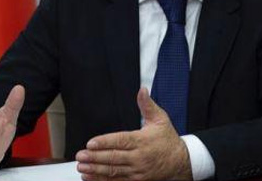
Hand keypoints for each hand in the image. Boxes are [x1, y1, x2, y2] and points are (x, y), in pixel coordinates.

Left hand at [75, 88, 191, 180]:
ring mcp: (137, 171)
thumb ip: (147, 105)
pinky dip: (103, 180)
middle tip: (80, 156)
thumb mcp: (160, 119)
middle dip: (95, 157)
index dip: (105, 142)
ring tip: (82, 167)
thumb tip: (142, 90)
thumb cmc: (168, 139)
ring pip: (114, 171)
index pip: (121, 141)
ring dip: (96, 170)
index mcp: (142, 140)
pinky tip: (90, 177)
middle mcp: (139, 157)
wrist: (181, 162)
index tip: (91, 143)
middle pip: (114, 157)